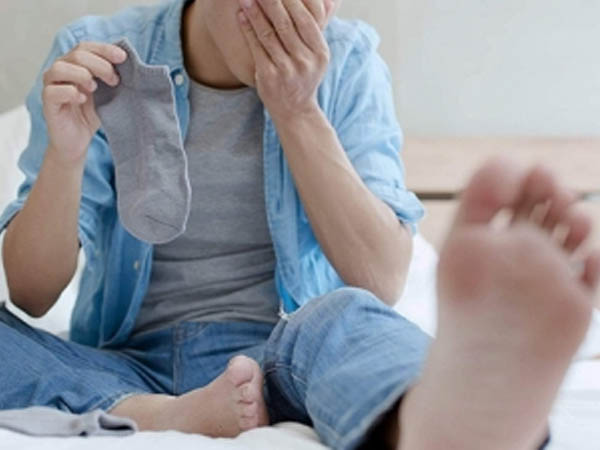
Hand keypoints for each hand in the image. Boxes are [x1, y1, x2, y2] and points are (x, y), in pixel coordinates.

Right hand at [42, 42, 126, 166]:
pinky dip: (69, 92)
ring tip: (95, 88)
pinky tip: (82, 99)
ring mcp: (51, 86)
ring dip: (82, 75)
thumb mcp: (106, 93)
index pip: (86, 47)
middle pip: (76, 55)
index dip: (104, 49)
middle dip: (100, 65)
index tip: (123, 57)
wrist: (78, 141)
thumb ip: (111, 78)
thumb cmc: (91, 114)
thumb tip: (127, 63)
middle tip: (114, 80)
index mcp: (74, 64)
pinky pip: (53, 91)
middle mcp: (61, 70)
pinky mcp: (47, 103)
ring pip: (60, 68)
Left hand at [238, 0, 333, 121]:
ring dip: (255, 11)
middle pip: (285, 23)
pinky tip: (242, 16)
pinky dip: (248, 29)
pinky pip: (257, 48)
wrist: (295, 111)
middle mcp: (306, 61)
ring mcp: (287, 70)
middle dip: (271, 0)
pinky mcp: (269, 76)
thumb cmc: (304, 76)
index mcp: (320, 52)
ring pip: (268, 33)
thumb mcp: (317, 55)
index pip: (305, 18)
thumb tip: (328, 0)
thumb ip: (317, 28)